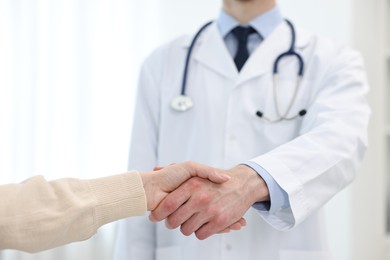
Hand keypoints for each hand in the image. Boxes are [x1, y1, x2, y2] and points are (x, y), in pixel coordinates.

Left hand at [149, 164, 269, 239]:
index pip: (169, 205)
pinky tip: (202, 224)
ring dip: (186, 227)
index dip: (160, 213)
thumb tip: (155, 168)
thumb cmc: (215, 178)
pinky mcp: (219, 221)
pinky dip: (200, 232)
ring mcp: (210, 210)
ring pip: (186, 230)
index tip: (156, 216)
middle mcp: (200, 198)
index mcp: (192, 185)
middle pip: (174, 221)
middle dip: (171, 223)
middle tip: (173, 220)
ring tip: (190, 220)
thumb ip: (174, 167)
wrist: (243, 184)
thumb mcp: (195, 168)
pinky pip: (200, 234)